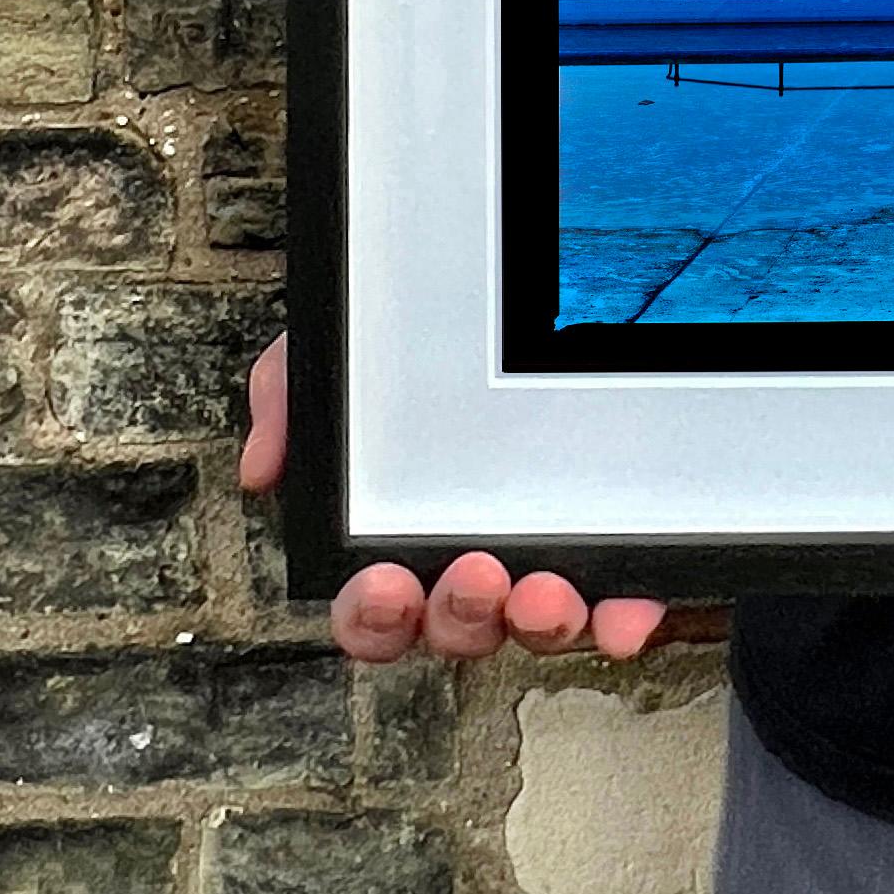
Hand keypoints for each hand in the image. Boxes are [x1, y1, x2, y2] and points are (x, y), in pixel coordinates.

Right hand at [240, 334, 667, 663]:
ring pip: (539, 623)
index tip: (384, 584)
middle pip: (457, 626)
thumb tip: (267, 468)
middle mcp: (474, 558)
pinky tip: (627, 612)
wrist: (512, 267)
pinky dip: (624, 614)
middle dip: (460, 616)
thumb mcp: (345, 353)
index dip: (374, 617)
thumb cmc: (418, 336)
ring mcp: (546, 554)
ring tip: (545, 589)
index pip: (376, 610)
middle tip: (472, 575)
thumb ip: (292, 400)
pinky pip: (622, 595)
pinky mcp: (618, 540)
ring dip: (540, 623)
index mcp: (401, 536)